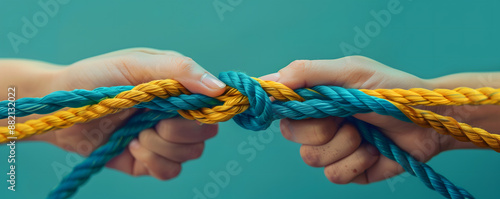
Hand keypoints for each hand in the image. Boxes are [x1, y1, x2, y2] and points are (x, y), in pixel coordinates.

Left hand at [28, 48, 226, 179]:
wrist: (60, 109)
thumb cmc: (97, 77)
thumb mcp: (137, 63)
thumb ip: (179, 70)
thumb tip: (219, 89)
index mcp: (178, 90)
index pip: (212, 104)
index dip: (208, 110)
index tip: (187, 109)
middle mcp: (176, 115)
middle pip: (205, 133)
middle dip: (179, 130)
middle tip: (153, 121)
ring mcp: (163, 140)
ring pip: (190, 154)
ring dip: (161, 145)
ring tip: (135, 133)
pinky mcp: (148, 162)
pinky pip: (170, 171)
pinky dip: (153, 160)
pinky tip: (131, 146)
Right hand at [260, 56, 472, 183]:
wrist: (429, 120)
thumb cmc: (393, 89)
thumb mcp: (350, 71)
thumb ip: (308, 73)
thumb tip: (269, 81)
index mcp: (317, 99)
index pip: (282, 105)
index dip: (281, 107)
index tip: (287, 105)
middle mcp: (320, 123)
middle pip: (291, 133)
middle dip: (320, 127)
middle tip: (345, 118)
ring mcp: (333, 149)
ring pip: (311, 157)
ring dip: (343, 144)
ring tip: (365, 134)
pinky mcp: (348, 171)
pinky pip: (333, 175)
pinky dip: (356, 162)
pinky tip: (373, 150)